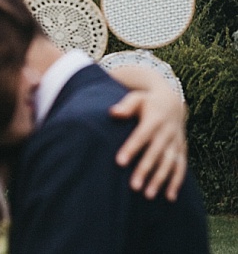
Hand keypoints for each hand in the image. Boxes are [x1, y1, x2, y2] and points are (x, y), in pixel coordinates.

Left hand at [111, 86, 187, 200]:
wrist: (172, 101)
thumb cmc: (147, 102)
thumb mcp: (137, 98)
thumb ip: (126, 105)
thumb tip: (112, 112)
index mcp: (154, 120)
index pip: (141, 136)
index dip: (131, 149)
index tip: (119, 162)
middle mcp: (167, 133)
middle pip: (155, 154)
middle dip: (145, 170)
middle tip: (134, 186)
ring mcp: (176, 143)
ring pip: (169, 164)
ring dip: (160, 180)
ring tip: (148, 195)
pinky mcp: (182, 150)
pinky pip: (181, 168)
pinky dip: (176, 182)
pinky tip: (169, 197)